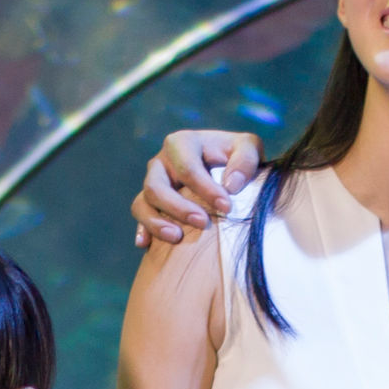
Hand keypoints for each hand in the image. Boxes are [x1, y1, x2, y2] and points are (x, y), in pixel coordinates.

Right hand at [131, 130, 264, 247]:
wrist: (226, 167)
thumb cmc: (236, 157)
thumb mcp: (249, 148)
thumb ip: (245, 160)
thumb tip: (231, 185)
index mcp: (182, 143)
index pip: (188, 168)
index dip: (206, 189)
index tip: (227, 207)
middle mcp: (161, 162)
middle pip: (156, 186)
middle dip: (178, 207)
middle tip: (203, 223)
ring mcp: (152, 183)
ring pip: (142, 203)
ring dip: (157, 222)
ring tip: (177, 237)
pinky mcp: (149, 203)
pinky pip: (139, 216)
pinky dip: (143, 230)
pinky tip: (148, 245)